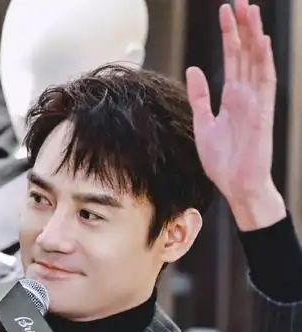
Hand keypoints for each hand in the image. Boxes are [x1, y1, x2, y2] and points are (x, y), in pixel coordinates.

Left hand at [186, 1, 284, 227]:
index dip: (229, 35)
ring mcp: (256, 102)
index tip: (225, 11)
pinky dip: (264, 62)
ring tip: (250, 10)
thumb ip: (200, 97)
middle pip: (245, 53)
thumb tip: (192, 69)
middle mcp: (246, 95)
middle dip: (242, 27)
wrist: (237, 186)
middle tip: (238, 1)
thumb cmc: (224, 162)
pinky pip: (265, 84)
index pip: (232, 58)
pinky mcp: (262, 114)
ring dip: (254, 36)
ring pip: (257, 61)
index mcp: (232, 97)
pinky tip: (261, 42)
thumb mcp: (203, 124)